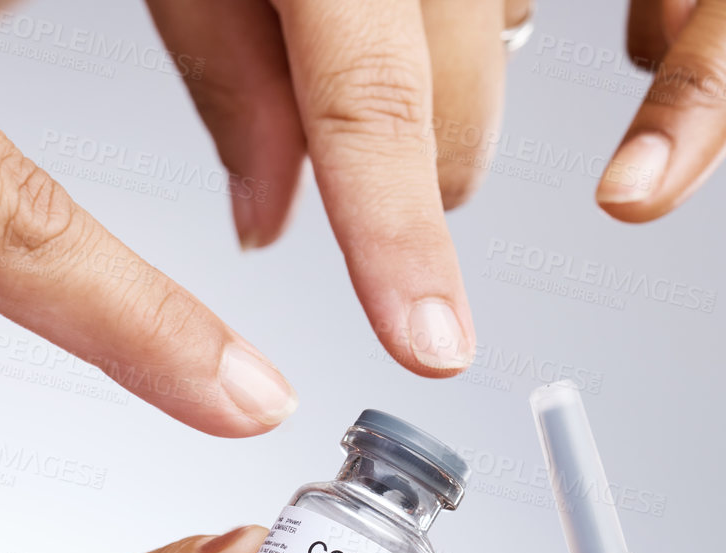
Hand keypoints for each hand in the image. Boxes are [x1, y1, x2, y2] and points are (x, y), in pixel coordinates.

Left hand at [146, 0, 532, 373]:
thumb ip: (224, 81)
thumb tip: (267, 221)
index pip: (377, 111)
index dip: (401, 239)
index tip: (428, 347)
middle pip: (457, 120)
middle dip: (398, 182)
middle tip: (303, 155)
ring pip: (489, 77)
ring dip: (424, 105)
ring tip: (320, 39)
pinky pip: (501, 23)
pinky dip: (445, 53)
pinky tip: (383, 22)